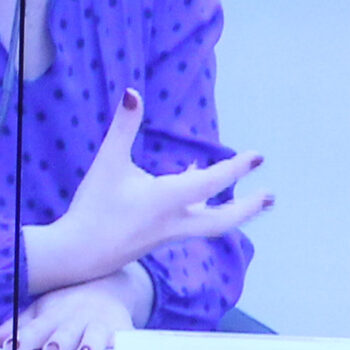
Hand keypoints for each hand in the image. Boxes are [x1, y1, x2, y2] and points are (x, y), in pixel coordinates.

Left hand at [0, 266, 149, 349]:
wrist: (108, 284)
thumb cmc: (67, 304)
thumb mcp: (41, 310)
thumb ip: (17, 326)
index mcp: (53, 314)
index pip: (36, 328)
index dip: (24, 338)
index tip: (12, 349)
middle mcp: (76, 318)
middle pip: (66, 332)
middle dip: (60, 341)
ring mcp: (100, 323)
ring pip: (96, 335)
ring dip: (91, 344)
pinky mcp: (123, 328)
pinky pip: (126, 338)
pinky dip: (126, 346)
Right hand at [24, 86, 270, 292]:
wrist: (77, 255)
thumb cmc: (93, 207)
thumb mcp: (107, 162)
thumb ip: (123, 128)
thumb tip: (132, 93)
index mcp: (167, 200)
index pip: (211, 182)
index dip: (236, 168)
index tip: (258, 157)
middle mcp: (175, 221)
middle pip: (224, 220)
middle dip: (250, 208)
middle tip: (271, 197)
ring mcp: (169, 233)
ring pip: (209, 223)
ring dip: (230, 210)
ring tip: (251, 198)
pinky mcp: (159, 239)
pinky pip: (190, 221)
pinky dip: (201, 206)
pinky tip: (196, 193)